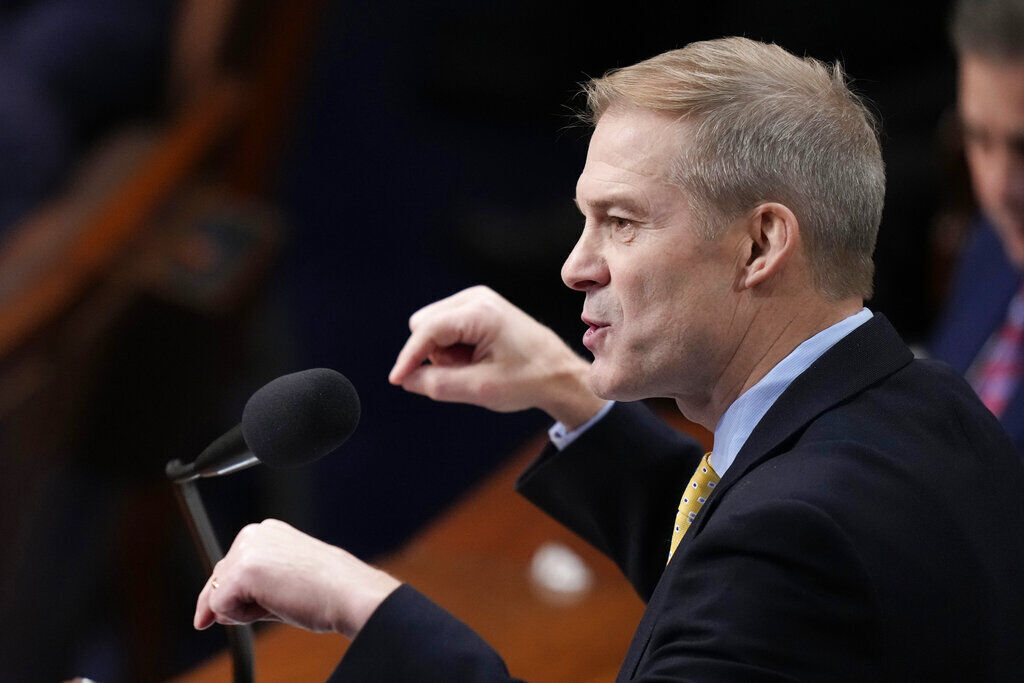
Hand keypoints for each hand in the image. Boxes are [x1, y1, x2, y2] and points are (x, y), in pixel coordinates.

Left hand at [194, 519, 399, 639]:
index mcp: (266, 532)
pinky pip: (220, 608)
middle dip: (236, 602)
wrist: (349, 593)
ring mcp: (246, 549)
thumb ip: (249, 587)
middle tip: (281, 601)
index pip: (230, 567)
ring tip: (284, 600)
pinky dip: (242, 617)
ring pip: (219, 595)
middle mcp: (254, 533)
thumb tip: (211, 611)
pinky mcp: (242, 570)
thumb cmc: (327, 591)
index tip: (242, 606)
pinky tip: (275, 604)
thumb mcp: (282, 580)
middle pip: (218, 580)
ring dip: (244, 609)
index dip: (233, 594)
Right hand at [389, 286, 605, 427]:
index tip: (396, 381)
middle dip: (432, 355)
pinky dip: (451, 348)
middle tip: (463, 375)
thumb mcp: (481, 389)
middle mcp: (476, 298)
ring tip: (473, 367)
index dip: (408, 357)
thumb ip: (438, 384)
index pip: (427, 331)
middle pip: (424, 325)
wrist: (559, 373)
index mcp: (480, 312)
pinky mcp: (477, 309)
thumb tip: (406, 379)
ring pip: (431, 327)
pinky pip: (444, 329)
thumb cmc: (528, 380)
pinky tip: (476, 359)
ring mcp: (476, 300)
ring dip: (443, 353)